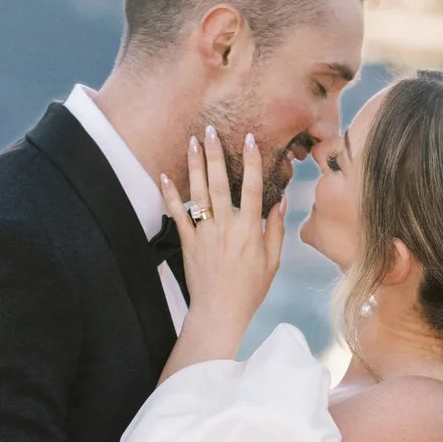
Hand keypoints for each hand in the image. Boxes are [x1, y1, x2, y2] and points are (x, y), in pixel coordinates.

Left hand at [157, 126, 283, 367]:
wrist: (220, 312)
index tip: (249, 139)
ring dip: (194, 166)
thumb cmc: (250, 289)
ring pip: (198, 194)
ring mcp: (205, 233)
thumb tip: (279, 203)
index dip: (251, 162)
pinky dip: (170, 195)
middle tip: (210, 130)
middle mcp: (226, 226)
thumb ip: (275, 230)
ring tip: (191, 141)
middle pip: (219, 183)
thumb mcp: (272, 262)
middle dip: (215, 154)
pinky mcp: (188, 243)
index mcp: (249, 229)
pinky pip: (177, 215)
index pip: (252, 188)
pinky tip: (163, 175)